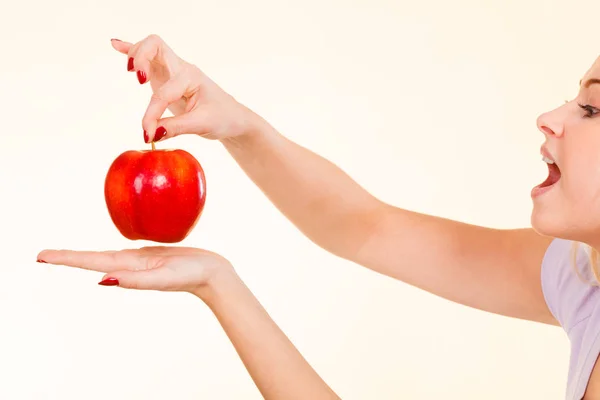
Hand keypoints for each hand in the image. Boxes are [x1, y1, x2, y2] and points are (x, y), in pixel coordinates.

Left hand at [36, 246, 232, 295]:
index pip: (91, 262)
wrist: (213, 274)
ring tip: (64, 256)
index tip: (42, 257)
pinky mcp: (150, 256)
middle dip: (68, 258)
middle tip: (43, 255)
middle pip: (92, 259)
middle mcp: (130, 266)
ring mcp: (139, 262)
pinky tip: (107, 251)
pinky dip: (107, 251)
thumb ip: (136, 281)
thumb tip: (102, 280)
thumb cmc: (192, 275)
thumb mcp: (164, 278)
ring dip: (83, 256)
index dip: (67, 258)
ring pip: (105, 256)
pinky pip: (123, 251)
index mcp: (129, 269)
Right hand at [112, 35, 259, 142]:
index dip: (152, 114)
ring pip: (150, 49)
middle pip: (155, 46)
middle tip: (138, 80)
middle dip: (141, 58)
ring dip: (135, 54)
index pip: (163, 92)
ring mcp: (172, 71)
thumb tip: (151, 134)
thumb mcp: (202, 125)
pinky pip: (148, 59)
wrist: (232, 117)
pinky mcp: (165, 79)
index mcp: (191, 77)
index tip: (148, 134)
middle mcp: (180, 69)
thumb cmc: (223, 118)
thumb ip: (176, 128)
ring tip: (129, 70)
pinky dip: (130, 51)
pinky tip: (114, 44)